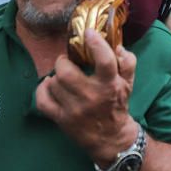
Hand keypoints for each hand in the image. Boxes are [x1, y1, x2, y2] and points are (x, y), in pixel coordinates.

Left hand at [35, 29, 138, 166]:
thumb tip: (117, 46)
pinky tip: (49, 85)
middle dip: (63, 62)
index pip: (105, 61)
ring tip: (62, 75)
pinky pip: (42, 101)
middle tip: (67, 61)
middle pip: (66, 73)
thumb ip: (127, 62)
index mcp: (110, 86)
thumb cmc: (117, 105)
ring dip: (56, 76)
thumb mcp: (128, 83)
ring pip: (54, 84)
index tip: (88, 33)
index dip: (96, 43)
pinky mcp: (61, 119)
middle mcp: (91, 97)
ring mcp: (74, 110)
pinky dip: (42, 89)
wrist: (110, 138)